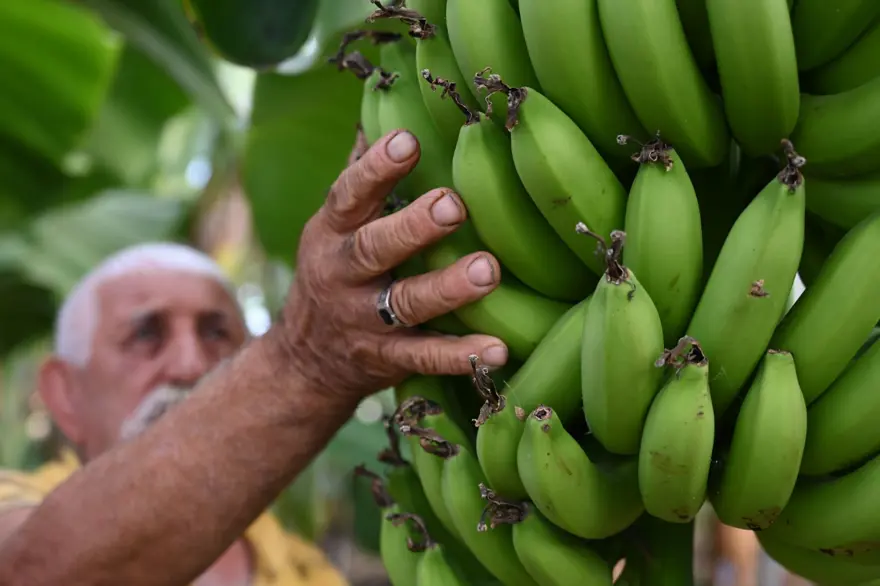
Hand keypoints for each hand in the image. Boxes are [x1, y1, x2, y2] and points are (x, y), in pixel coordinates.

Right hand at [274, 127, 508, 404]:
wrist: (305, 363)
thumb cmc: (334, 273)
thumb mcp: (332, 227)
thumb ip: (359, 178)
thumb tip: (378, 109)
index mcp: (330, 234)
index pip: (349, 196)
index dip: (375, 169)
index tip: (408, 141)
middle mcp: (343, 275)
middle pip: (375, 249)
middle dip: (414, 227)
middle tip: (454, 205)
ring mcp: (365, 322)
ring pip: (406, 304)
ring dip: (448, 288)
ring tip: (489, 271)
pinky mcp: (387, 361)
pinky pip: (425, 358)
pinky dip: (460, 356)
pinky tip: (498, 350)